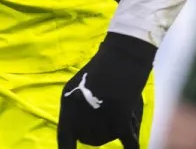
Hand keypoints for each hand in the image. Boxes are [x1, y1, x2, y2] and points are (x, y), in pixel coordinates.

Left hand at [56, 32, 155, 148]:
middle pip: (88, 140)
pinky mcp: (120, 118)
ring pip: (107, 139)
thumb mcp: (77, 87)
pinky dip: (131, 148)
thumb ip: (75, 111)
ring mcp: (99, 116)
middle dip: (96, 135)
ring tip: (119, 111)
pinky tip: (131, 148)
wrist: (122, 55)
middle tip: (104, 119)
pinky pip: (128, 143)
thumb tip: (80, 135)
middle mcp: (80, 112)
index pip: (64, 137)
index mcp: (68, 103)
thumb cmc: (101, 70)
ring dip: (114, 132)